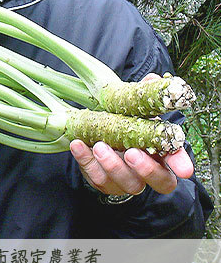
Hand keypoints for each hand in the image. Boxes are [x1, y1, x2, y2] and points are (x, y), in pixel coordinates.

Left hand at [70, 74, 194, 196]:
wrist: (98, 140)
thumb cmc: (124, 125)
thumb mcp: (135, 111)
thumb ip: (145, 97)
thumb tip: (153, 79)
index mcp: (161, 155)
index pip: (177, 164)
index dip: (180, 165)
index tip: (183, 168)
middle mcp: (147, 173)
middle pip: (157, 181)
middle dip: (145, 169)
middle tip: (131, 152)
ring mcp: (125, 181)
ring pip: (124, 182)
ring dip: (111, 165)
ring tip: (99, 145)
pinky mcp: (102, 182)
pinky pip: (95, 177)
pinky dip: (85, 161)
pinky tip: (78, 144)